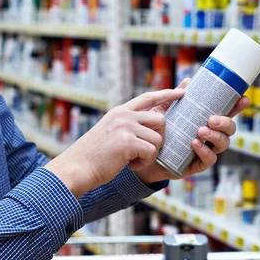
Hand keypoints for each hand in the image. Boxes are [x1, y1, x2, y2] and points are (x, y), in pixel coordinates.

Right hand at [44, 88, 184, 198]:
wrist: (77, 167)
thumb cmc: (94, 155)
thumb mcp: (110, 131)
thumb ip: (127, 124)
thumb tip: (152, 124)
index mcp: (120, 112)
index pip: (148, 98)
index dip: (166, 94)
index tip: (182, 91)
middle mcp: (124, 116)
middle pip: (160, 120)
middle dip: (159, 137)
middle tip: (145, 150)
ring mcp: (126, 127)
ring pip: (158, 138)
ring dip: (149, 153)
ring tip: (132, 159)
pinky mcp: (128, 142)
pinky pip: (151, 151)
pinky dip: (143, 162)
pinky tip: (129, 165)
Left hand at [135, 79, 249, 183]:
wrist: (144, 153)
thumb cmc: (158, 131)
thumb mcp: (165, 111)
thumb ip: (176, 97)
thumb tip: (188, 81)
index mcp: (205, 121)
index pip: (226, 113)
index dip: (237, 106)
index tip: (243, 98)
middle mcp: (209, 136)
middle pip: (230, 129)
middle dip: (225, 122)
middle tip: (212, 119)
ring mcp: (205, 150)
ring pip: (223, 144)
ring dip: (215, 136)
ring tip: (201, 131)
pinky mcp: (197, 165)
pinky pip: (210, 159)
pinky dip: (204, 151)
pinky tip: (194, 144)